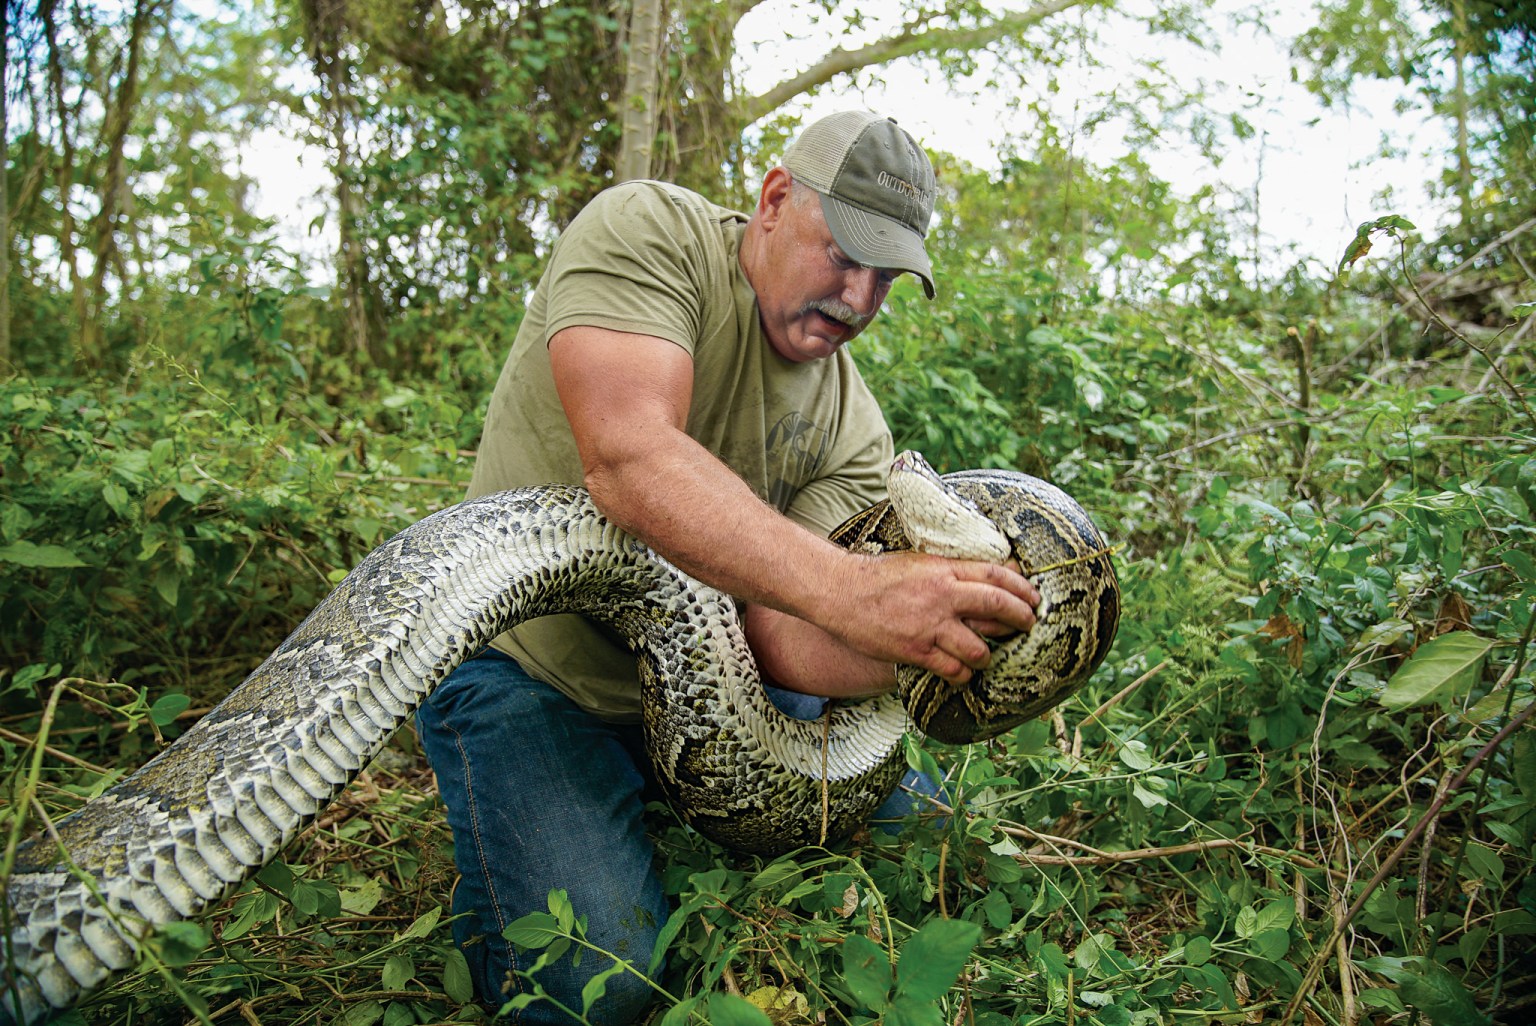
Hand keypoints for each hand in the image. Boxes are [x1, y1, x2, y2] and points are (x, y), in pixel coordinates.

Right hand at [818, 550, 1039, 683]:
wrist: (841, 592)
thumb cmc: (879, 576)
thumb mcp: (920, 562)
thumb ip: (951, 570)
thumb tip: (983, 576)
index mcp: (944, 569)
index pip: (996, 575)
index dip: (1021, 587)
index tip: (1034, 598)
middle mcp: (943, 596)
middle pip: (997, 607)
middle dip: (1020, 619)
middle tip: (1028, 626)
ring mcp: (931, 625)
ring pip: (979, 648)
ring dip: (989, 655)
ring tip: (987, 657)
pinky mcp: (916, 650)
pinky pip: (952, 669)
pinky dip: (962, 675)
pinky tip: (963, 674)